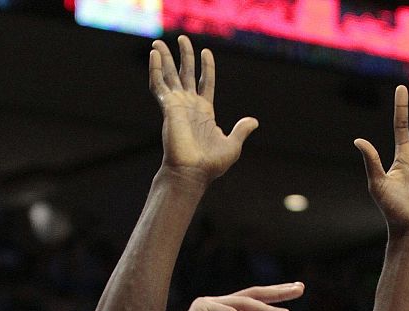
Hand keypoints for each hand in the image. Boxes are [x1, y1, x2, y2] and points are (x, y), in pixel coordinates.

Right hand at [150, 35, 257, 183]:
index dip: (206, 67)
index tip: (207, 52)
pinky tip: (154, 56)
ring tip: (158, 43)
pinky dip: (155, 70)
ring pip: (169, 76)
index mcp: (205, 111)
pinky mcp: (168, 108)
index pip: (205, 82)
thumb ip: (241, 130)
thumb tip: (254, 121)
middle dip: (184, 56)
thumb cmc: (211, 164)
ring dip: (164, 59)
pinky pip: (158, 85)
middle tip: (182, 39)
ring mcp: (177, 105)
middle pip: (185, 74)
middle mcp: (189, 105)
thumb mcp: (232, 146)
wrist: (192, 173)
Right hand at [162, 284, 302, 310]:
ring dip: (266, 308)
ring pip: (244, 301)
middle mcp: (223, 306)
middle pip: (254, 294)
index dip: (278, 297)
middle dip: (278, 292)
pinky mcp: (202, 308)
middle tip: (299, 288)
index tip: (299, 290)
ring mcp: (212, 305)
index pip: (258, 302)